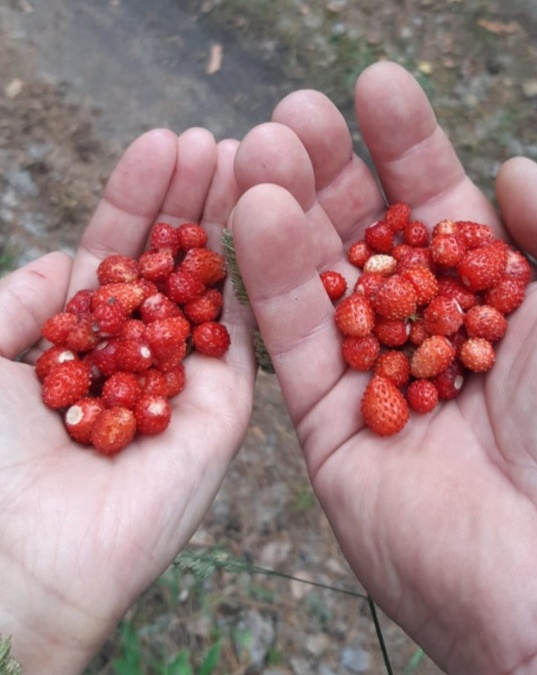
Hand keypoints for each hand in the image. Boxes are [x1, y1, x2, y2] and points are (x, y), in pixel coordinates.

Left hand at [0, 129, 255, 671]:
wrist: (12, 553)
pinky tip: (267, 223)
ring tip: (251, 157)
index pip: (119, 255)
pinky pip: (246, 337)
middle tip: (223, 139)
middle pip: (177, 263)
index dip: (139, 198)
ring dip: (238, 222)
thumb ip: (26, 297)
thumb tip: (78, 261)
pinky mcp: (225, 416)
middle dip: (197, 198)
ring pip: (220, 290)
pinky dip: (257, 277)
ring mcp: (187, 386)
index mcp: (80, 344)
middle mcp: (140, 359)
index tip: (163, 142)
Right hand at [228, 62, 536, 673]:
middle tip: (297, 111)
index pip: (444, 210)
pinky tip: (256, 211)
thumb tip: (507, 168)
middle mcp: (436, 336)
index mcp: (500, 306)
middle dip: (335, 170)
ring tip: (262, 141)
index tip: (379, 87)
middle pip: (371, 237)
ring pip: (324, 281)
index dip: (412, 148)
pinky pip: (297, 345)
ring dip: (290, 209)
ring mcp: (379, 381)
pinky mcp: (332, 427)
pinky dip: (275, 280)